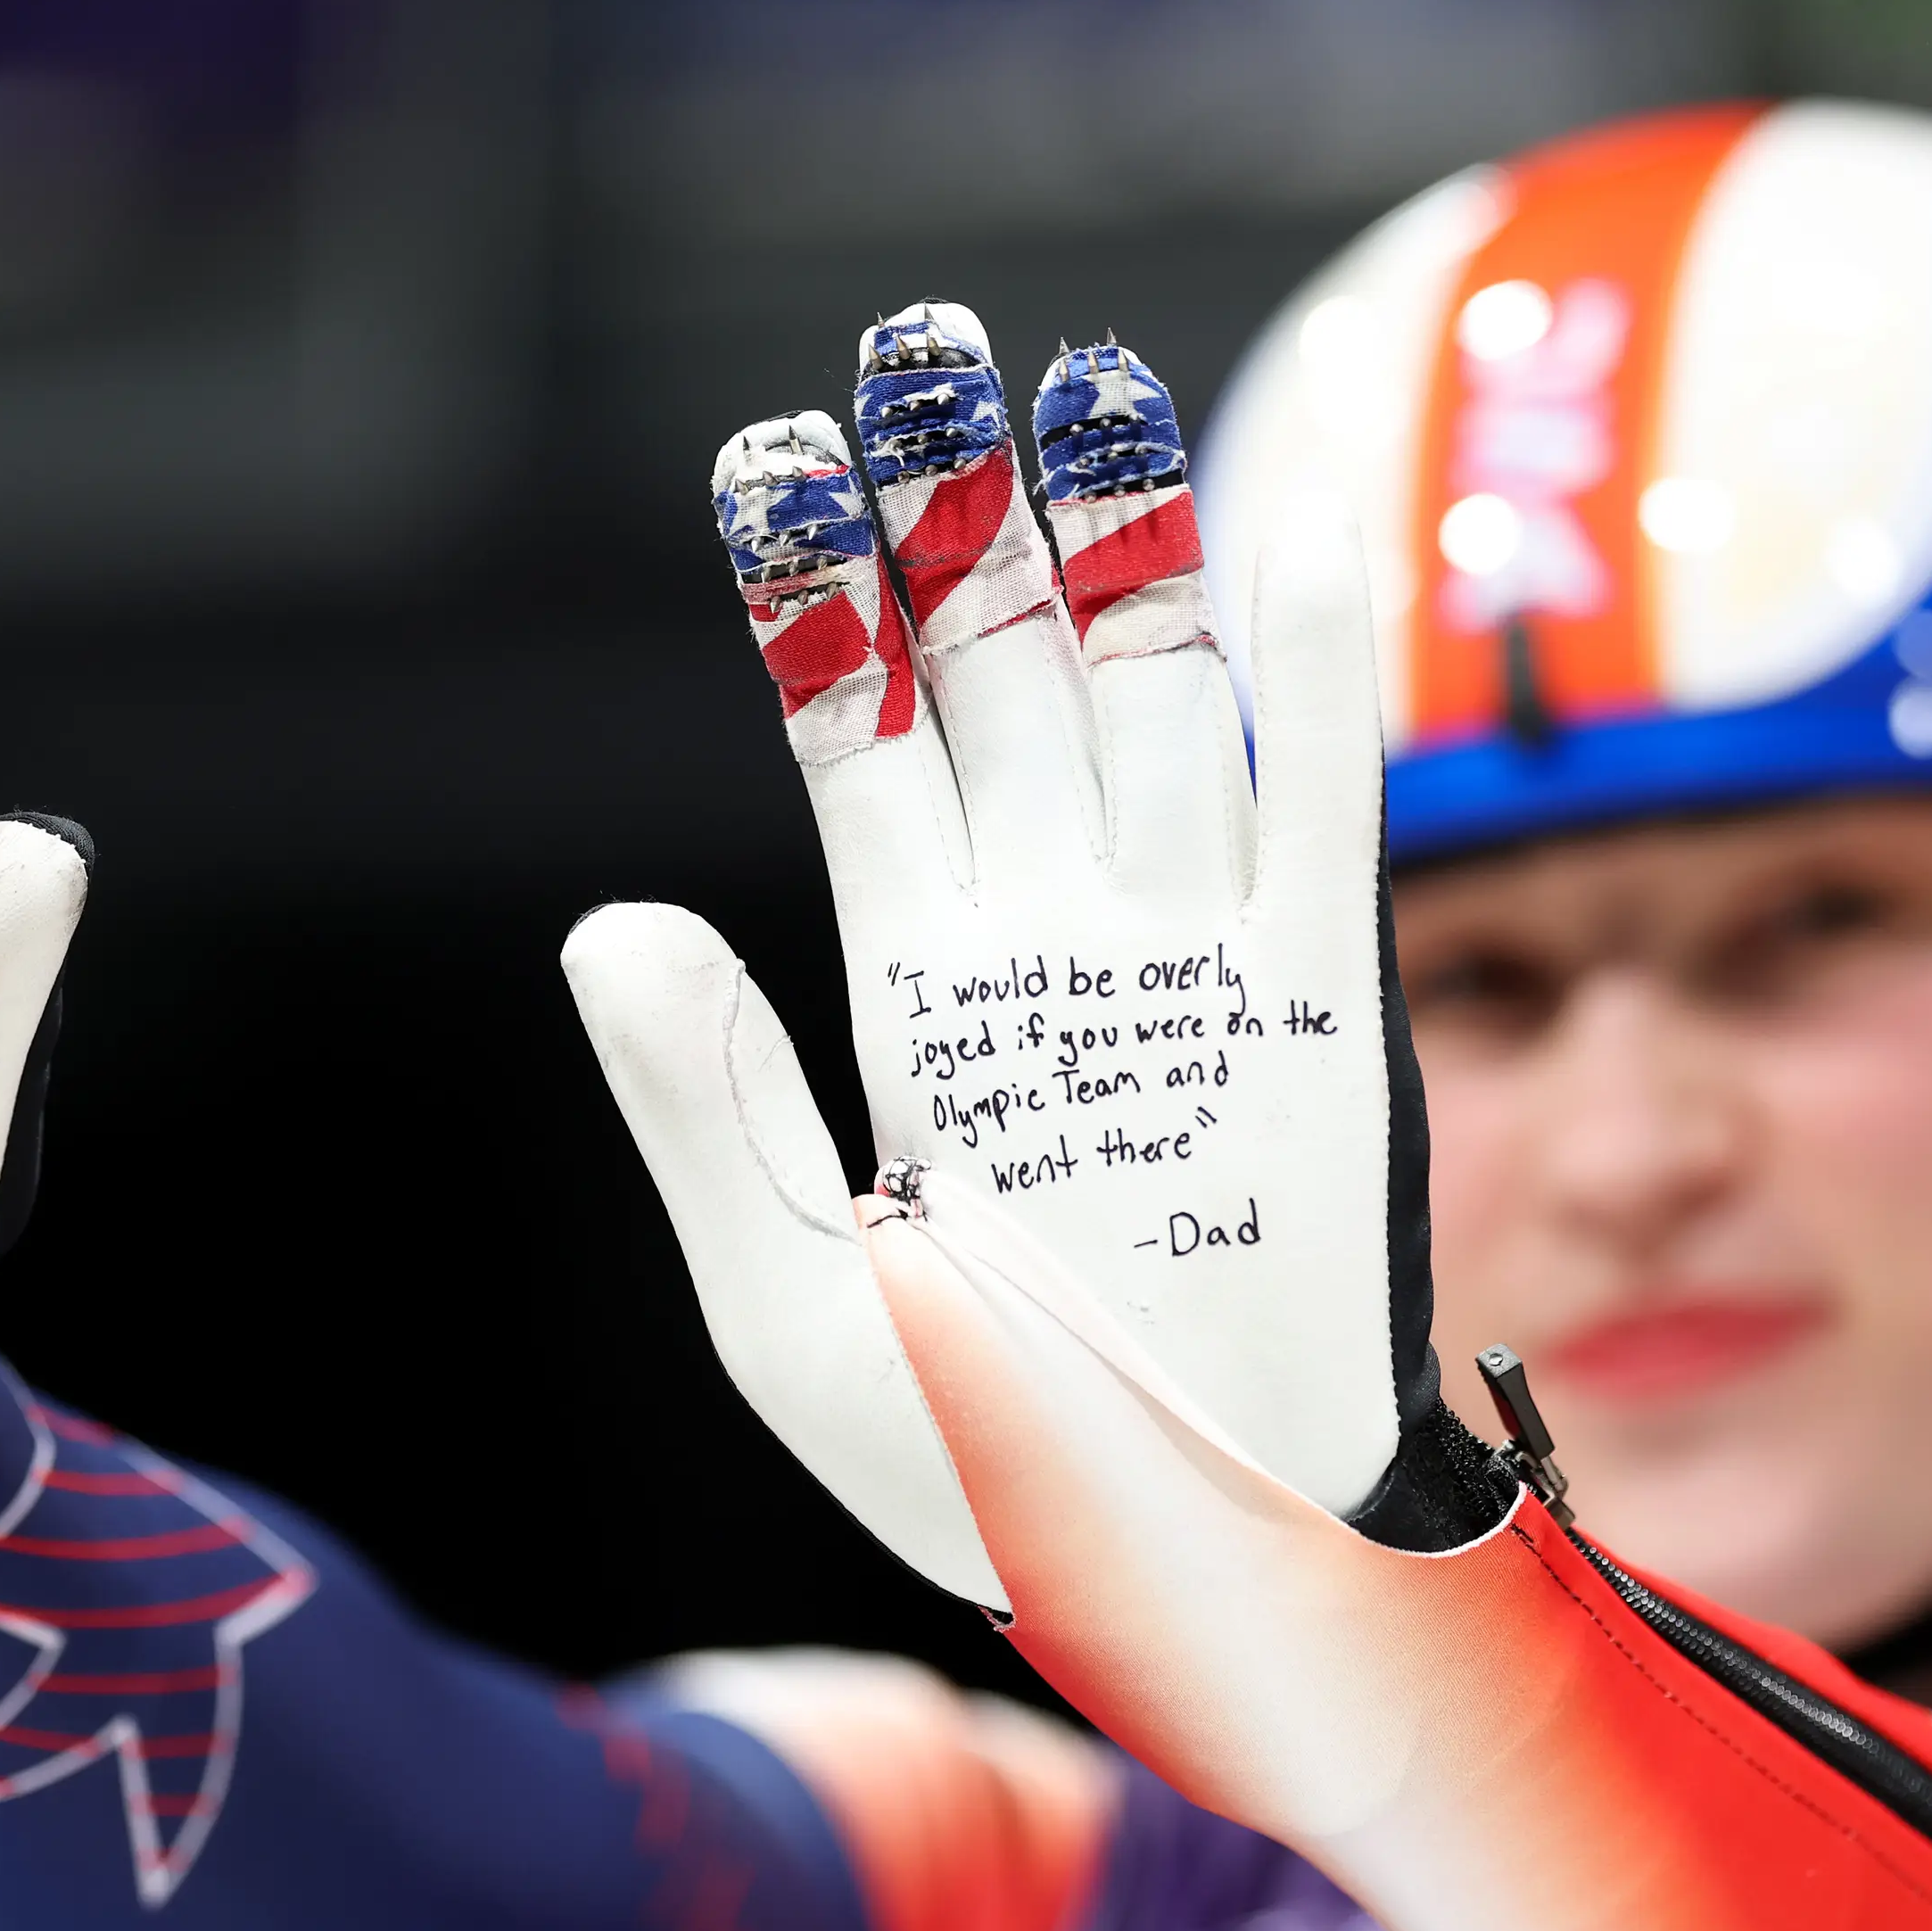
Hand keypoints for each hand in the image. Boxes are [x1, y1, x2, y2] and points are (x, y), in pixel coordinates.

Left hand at [575, 305, 1931, 1930]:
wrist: (1203, 1585)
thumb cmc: (992, 1475)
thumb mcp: (800, 1310)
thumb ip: (707, 1113)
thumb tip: (608, 921)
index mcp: (918, 999)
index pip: (855, 751)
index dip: (816, 604)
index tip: (766, 453)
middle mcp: (1053, 951)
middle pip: (1001, 683)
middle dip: (959, 519)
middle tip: (917, 345)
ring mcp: (1189, 978)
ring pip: (1153, 716)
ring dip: (1121, 556)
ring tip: (1079, 388)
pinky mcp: (1321, 1034)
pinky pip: (1323, 842)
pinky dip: (1316, 709)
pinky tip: (1302, 560)